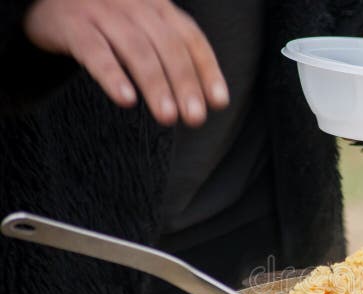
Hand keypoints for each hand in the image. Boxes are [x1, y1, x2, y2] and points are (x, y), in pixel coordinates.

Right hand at [23, 0, 228, 126]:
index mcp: (158, 6)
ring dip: (155, 85)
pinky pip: (95, 52)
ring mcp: (102, 11)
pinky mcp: (72, 24)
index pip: (191, 38)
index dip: (208, 70)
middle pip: (168, 46)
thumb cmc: (106, 25)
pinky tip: (126, 99)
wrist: (49, 4)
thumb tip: (206, 99)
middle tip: (195, 118)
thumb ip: (170, 53)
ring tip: (167, 116)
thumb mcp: (143, 30)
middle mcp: (135, 4)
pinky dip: (113, 76)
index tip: (218, 102)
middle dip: (185, 84)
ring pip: (136, 50)